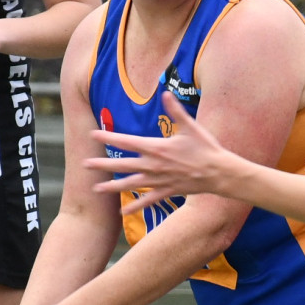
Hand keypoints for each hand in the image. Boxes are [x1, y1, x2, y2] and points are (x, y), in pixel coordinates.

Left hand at [87, 91, 237, 213]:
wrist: (219, 172)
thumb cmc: (206, 147)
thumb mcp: (190, 126)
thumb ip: (175, 110)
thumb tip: (166, 92)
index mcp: (157, 147)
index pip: (127, 141)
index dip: (109, 138)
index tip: (93, 135)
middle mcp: (154, 165)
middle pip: (123, 164)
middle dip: (103, 164)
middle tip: (85, 165)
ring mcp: (159, 180)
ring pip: (131, 184)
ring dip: (113, 186)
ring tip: (96, 189)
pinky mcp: (167, 191)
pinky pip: (147, 200)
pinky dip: (135, 206)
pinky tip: (123, 211)